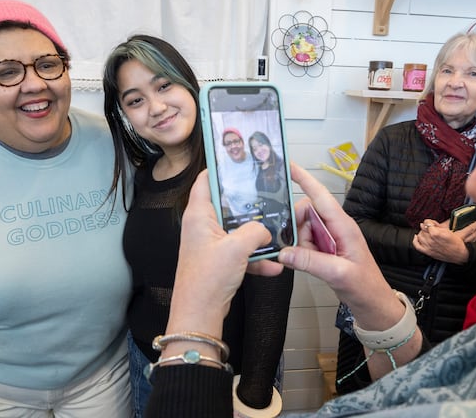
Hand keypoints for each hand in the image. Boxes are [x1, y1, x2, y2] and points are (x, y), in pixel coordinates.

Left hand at [166, 170, 281, 338]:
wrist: (199, 314)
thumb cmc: (207, 279)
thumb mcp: (236, 248)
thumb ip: (255, 231)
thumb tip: (265, 228)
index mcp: (198, 215)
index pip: (204, 181)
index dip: (219, 169)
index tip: (238, 161)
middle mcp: (202, 226)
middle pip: (226, 205)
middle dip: (248, 203)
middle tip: (268, 195)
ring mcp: (210, 244)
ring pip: (237, 230)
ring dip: (257, 235)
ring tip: (277, 234)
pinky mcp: (219, 261)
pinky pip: (241, 253)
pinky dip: (256, 258)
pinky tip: (274, 266)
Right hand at [277, 163, 398, 330]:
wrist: (373, 305)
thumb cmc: (365, 287)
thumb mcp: (339, 274)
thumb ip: (311, 262)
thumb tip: (284, 252)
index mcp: (343, 226)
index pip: (321, 197)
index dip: (305, 180)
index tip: (289, 166)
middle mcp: (336, 227)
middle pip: (305, 213)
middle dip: (297, 229)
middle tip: (302, 251)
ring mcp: (329, 238)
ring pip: (301, 229)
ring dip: (300, 245)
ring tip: (313, 263)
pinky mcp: (324, 249)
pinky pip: (303, 243)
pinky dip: (301, 252)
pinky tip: (309, 264)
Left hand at [413, 218, 475, 263]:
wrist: (459, 255)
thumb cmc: (456, 243)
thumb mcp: (449, 231)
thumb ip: (438, 225)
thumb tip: (430, 222)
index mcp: (436, 233)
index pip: (427, 223)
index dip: (429, 222)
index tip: (431, 222)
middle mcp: (431, 240)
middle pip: (423, 229)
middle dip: (427, 227)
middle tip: (431, 228)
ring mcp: (428, 246)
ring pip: (419, 236)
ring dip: (422, 233)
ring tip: (428, 233)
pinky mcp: (427, 252)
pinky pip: (416, 245)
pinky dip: (415, 240)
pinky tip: (417, 237)